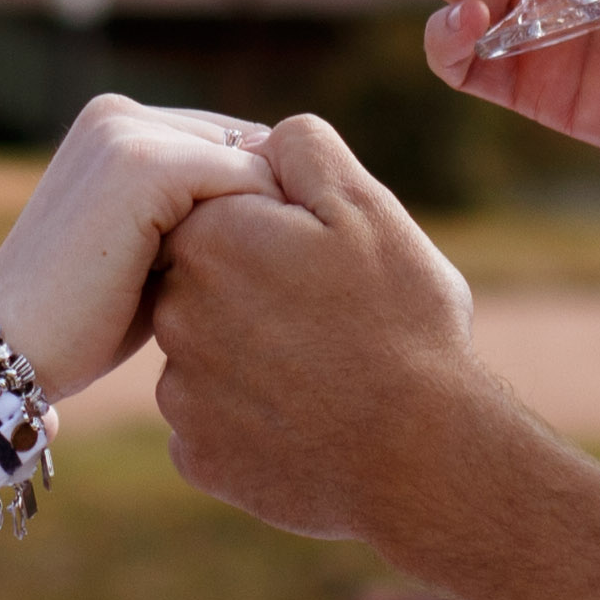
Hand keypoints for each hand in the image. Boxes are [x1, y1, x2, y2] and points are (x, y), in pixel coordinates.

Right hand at [0, 97, 277, 400]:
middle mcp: (117, 113)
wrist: (5, 351)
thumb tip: (292, 205)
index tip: (260, 271)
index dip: (262, 209)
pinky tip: (221, 290)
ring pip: (256, 168)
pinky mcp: (142, 164)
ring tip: (231, 290)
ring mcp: (126, 132)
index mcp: (114, 124)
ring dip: (262, 232)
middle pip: (253, 149)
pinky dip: (253, 239)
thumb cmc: (85, 321)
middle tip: (251, 287)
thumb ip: (202, 212)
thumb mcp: (153, 250)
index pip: (235, 144)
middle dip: (268, 215)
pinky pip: (247, 184)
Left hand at [146, 114, 506, 547]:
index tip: (322, 264)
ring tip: (325, 373)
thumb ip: (301, 148)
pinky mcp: (195, 455)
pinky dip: (251, 420)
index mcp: (208, 238)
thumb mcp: (368, 207)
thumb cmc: (404, 324)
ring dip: (252, 357)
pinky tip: (306, 421)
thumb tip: (254, 142)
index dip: (274, 233)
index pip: (216, 212)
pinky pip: (215, 422)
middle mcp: (175, 312)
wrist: (425, 457)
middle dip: (256, 293)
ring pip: (209, 354)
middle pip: (205, 284)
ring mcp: (179, 392)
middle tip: (329, 319)